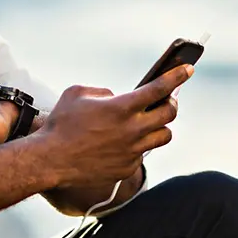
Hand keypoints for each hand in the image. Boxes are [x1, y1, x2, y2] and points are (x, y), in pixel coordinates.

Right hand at [37, 64, 191, 189]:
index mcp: (122, 107)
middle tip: (167, 99)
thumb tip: (116, 97)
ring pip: (164, 136)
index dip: (177, 76)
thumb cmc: (61, 124)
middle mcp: (132, 130)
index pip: (160, 88)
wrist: (50, 160)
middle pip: (170, 113)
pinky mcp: (127, 168)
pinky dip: (138, 145)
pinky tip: (125, 142)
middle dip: (172, 102)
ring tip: (150, 122)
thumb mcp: (78, 93)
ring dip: (160, 126)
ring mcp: (132, 151)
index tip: (187, 70)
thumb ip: (104, 91)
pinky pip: (143, 154)